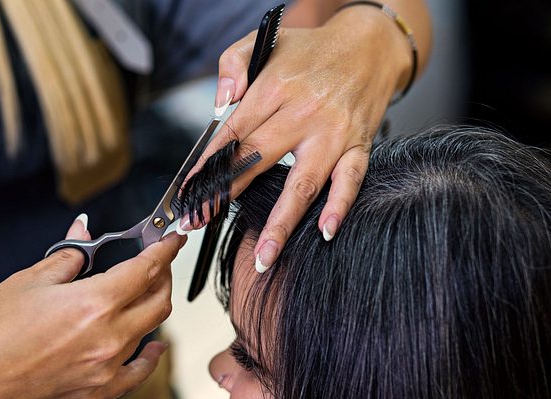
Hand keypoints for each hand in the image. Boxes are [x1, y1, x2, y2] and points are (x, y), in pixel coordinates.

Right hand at [0, 215, 185, 398]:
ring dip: (153, 307)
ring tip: (145, 292)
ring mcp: (104, 368)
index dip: (165, 250)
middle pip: (158, 300)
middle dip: (162, 275)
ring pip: (151, 332)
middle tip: (155, 261)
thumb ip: (70, 255)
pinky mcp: (95, 391)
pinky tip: (153, 345)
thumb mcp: (30, 279)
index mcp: (94, 304)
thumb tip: (85, 232)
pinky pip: (137, 372)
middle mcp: (108, 338)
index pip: (147, 270)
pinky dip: (149, 355)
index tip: (172, 239)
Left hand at [203, 7, 411, 270]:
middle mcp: (303, 113)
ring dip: (282, 223)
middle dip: (225, 196)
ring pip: (303, 183)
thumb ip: (233, 65)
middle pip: (257, 162)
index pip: (232, 134)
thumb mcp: (265, 41)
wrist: (370, 44)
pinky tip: (325, 231)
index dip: (206, 166)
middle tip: (202, 223)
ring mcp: (333, 133)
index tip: (188, 193)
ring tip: (263, 256)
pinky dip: (340, 206)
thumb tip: (220, 104)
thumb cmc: (312, 49)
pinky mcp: (358, 145)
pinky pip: (350, 180)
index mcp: (275, 88)